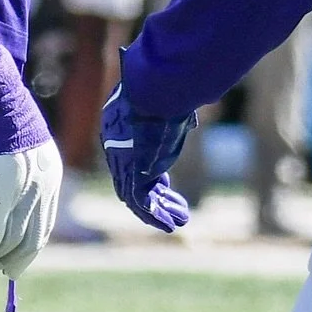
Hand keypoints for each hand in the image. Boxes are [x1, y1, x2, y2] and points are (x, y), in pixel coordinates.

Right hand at [0, 12, 57, 286]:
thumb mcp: (21, 144)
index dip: (25, 248)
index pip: (43, 226)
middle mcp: (42, 186)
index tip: (10, 261)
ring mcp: (21, 190)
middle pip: (28, 240)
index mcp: (51, 173)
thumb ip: (22, 175)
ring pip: (6, 242)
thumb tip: (2, 210)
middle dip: (7, 260)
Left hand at [100, 80, 193, 232]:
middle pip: (132, 179)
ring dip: (160, 210)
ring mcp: (122, 160)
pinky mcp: (132, 172)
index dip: (150, 172)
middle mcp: (116, 145)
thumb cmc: (165, 88)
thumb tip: (194, 110)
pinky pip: (141, 202)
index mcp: (120, 126)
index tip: (165, 181)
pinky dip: (156, 215)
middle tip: (176, 206)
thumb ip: (177, 112)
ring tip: (180, 220)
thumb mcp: (170, 100)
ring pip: (137, 196)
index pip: (131, 157)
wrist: (155, 88)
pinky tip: (172, 223)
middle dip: (156, 195)